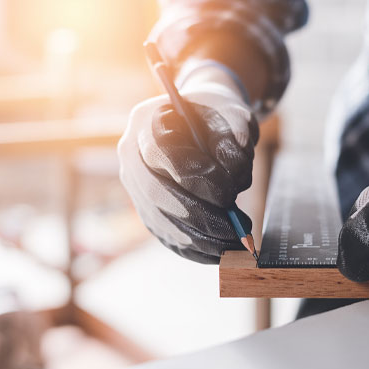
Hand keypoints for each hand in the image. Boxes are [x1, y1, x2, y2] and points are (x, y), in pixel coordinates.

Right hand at [118, 65, 258, 263]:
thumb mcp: (232, 116)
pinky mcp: (146, 211)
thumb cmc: (217, 119)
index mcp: (147, 121)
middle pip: (158, 194)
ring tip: (237, 243)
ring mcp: (135, 187)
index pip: (163, 154)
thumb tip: (235, 177)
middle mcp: (131, 156)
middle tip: (237, 230)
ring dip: (202, 239)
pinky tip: (223, 252)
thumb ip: (235, 140)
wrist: (200, 125)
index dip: (196, 178)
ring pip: (162, 222)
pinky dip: (197, 251)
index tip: (229, 194)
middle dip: (201, 218)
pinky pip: (167, 237)